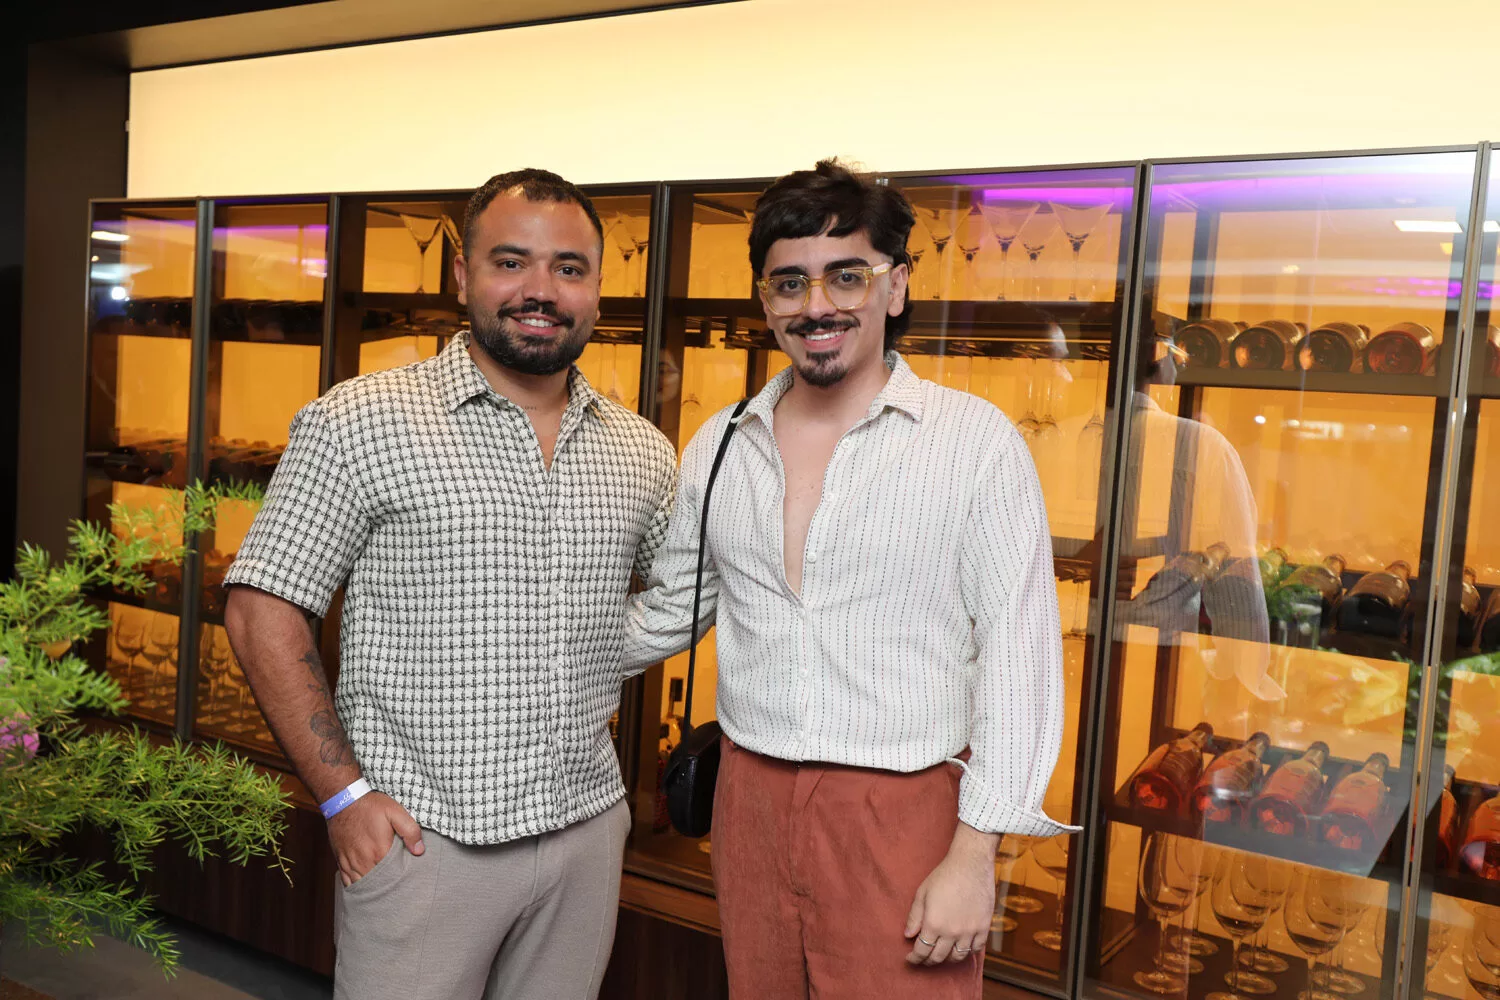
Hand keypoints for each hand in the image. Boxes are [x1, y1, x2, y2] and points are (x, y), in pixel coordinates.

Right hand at [328, 791, 423, 886]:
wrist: (342, 800)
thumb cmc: (370, 806)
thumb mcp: (395, 812)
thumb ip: (410, 831)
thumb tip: (419, 850)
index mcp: (379, 853)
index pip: (392, 877)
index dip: (400, 882)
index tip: (407, 882)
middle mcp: (363, 862)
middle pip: (377, 885)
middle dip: (387, 888)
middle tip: (397, 890)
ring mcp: (350, 863)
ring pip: (361, 886)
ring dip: (372, 889)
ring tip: (383, 890)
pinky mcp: (340, 861)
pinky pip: (347, 882)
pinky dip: (356, 887)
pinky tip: (365, 887)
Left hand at [905, 826, 996, 965]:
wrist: (971, 864)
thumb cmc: (944, 876)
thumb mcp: (922, 893)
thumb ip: (914, 917)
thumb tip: (908, 936)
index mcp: (934, 924)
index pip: (922, 950)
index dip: (914, 958)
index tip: (910, 958)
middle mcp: (951, 932)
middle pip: (938, 957)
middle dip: (928, 960)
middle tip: (923, 958)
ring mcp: (969, 931)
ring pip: (957, 957)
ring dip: (947, 959)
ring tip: (941, 954)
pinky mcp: (984, 927)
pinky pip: (975, 949)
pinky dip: (967, 952)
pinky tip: (960, 947)